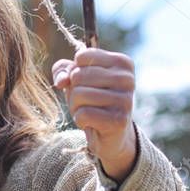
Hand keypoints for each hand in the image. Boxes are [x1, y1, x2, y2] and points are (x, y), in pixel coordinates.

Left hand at [51, 48, 137, 181]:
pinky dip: (80, 119)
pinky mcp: (119, 120)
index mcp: (121, 62)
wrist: (110, 133)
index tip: (86, 83)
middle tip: (86, 101)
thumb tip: (62, 81)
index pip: (82, 56)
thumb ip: (63, 70)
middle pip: (78, 75)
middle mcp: (127, 79)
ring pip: (79, 94)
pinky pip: (83, 113)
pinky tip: (91, 122)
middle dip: (73, 90)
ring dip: (76, 106)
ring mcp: (125, 99)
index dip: (74, 71)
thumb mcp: (75, 78)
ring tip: (88, 111)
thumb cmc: (92, 99)